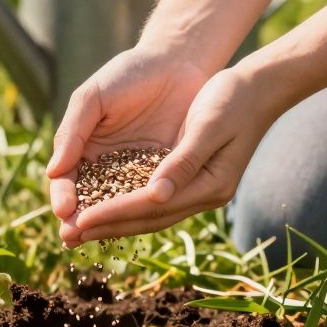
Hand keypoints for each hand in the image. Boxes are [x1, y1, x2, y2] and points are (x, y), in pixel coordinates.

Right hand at [46, 45, 209, 246]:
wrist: (177, 62)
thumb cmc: (129, 74)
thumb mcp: (94, 96)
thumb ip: (73, 131)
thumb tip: (53, 171)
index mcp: (83, 148)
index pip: (67, 180)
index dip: (63, 196)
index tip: (63, 210)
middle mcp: (107, 166)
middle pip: (90, 200)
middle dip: (79, 220)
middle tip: (72, 237)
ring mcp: (137, 174)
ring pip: (120, 205)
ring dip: (109, 224)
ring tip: (100, 238)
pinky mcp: (166, 175)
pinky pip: (153, 198)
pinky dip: (145, 212)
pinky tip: (140, 223)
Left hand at [57, 62, 283, 246]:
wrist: (258, 88)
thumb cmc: (233, 100)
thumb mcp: (208, 125)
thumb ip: (183, 162)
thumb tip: (156, 195)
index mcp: (210, 186)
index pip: (151, 206)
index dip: (114, 214)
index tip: (80, 220)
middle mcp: (204, 194)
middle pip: (147, 218)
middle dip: (106, 226)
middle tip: (67, 237)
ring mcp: (199, 189)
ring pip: (149, 214)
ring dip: (113, 222)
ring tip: (78, 230)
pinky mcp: (192, 179)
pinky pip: (154, 200)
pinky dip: (128, 206)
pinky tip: (104, 207)